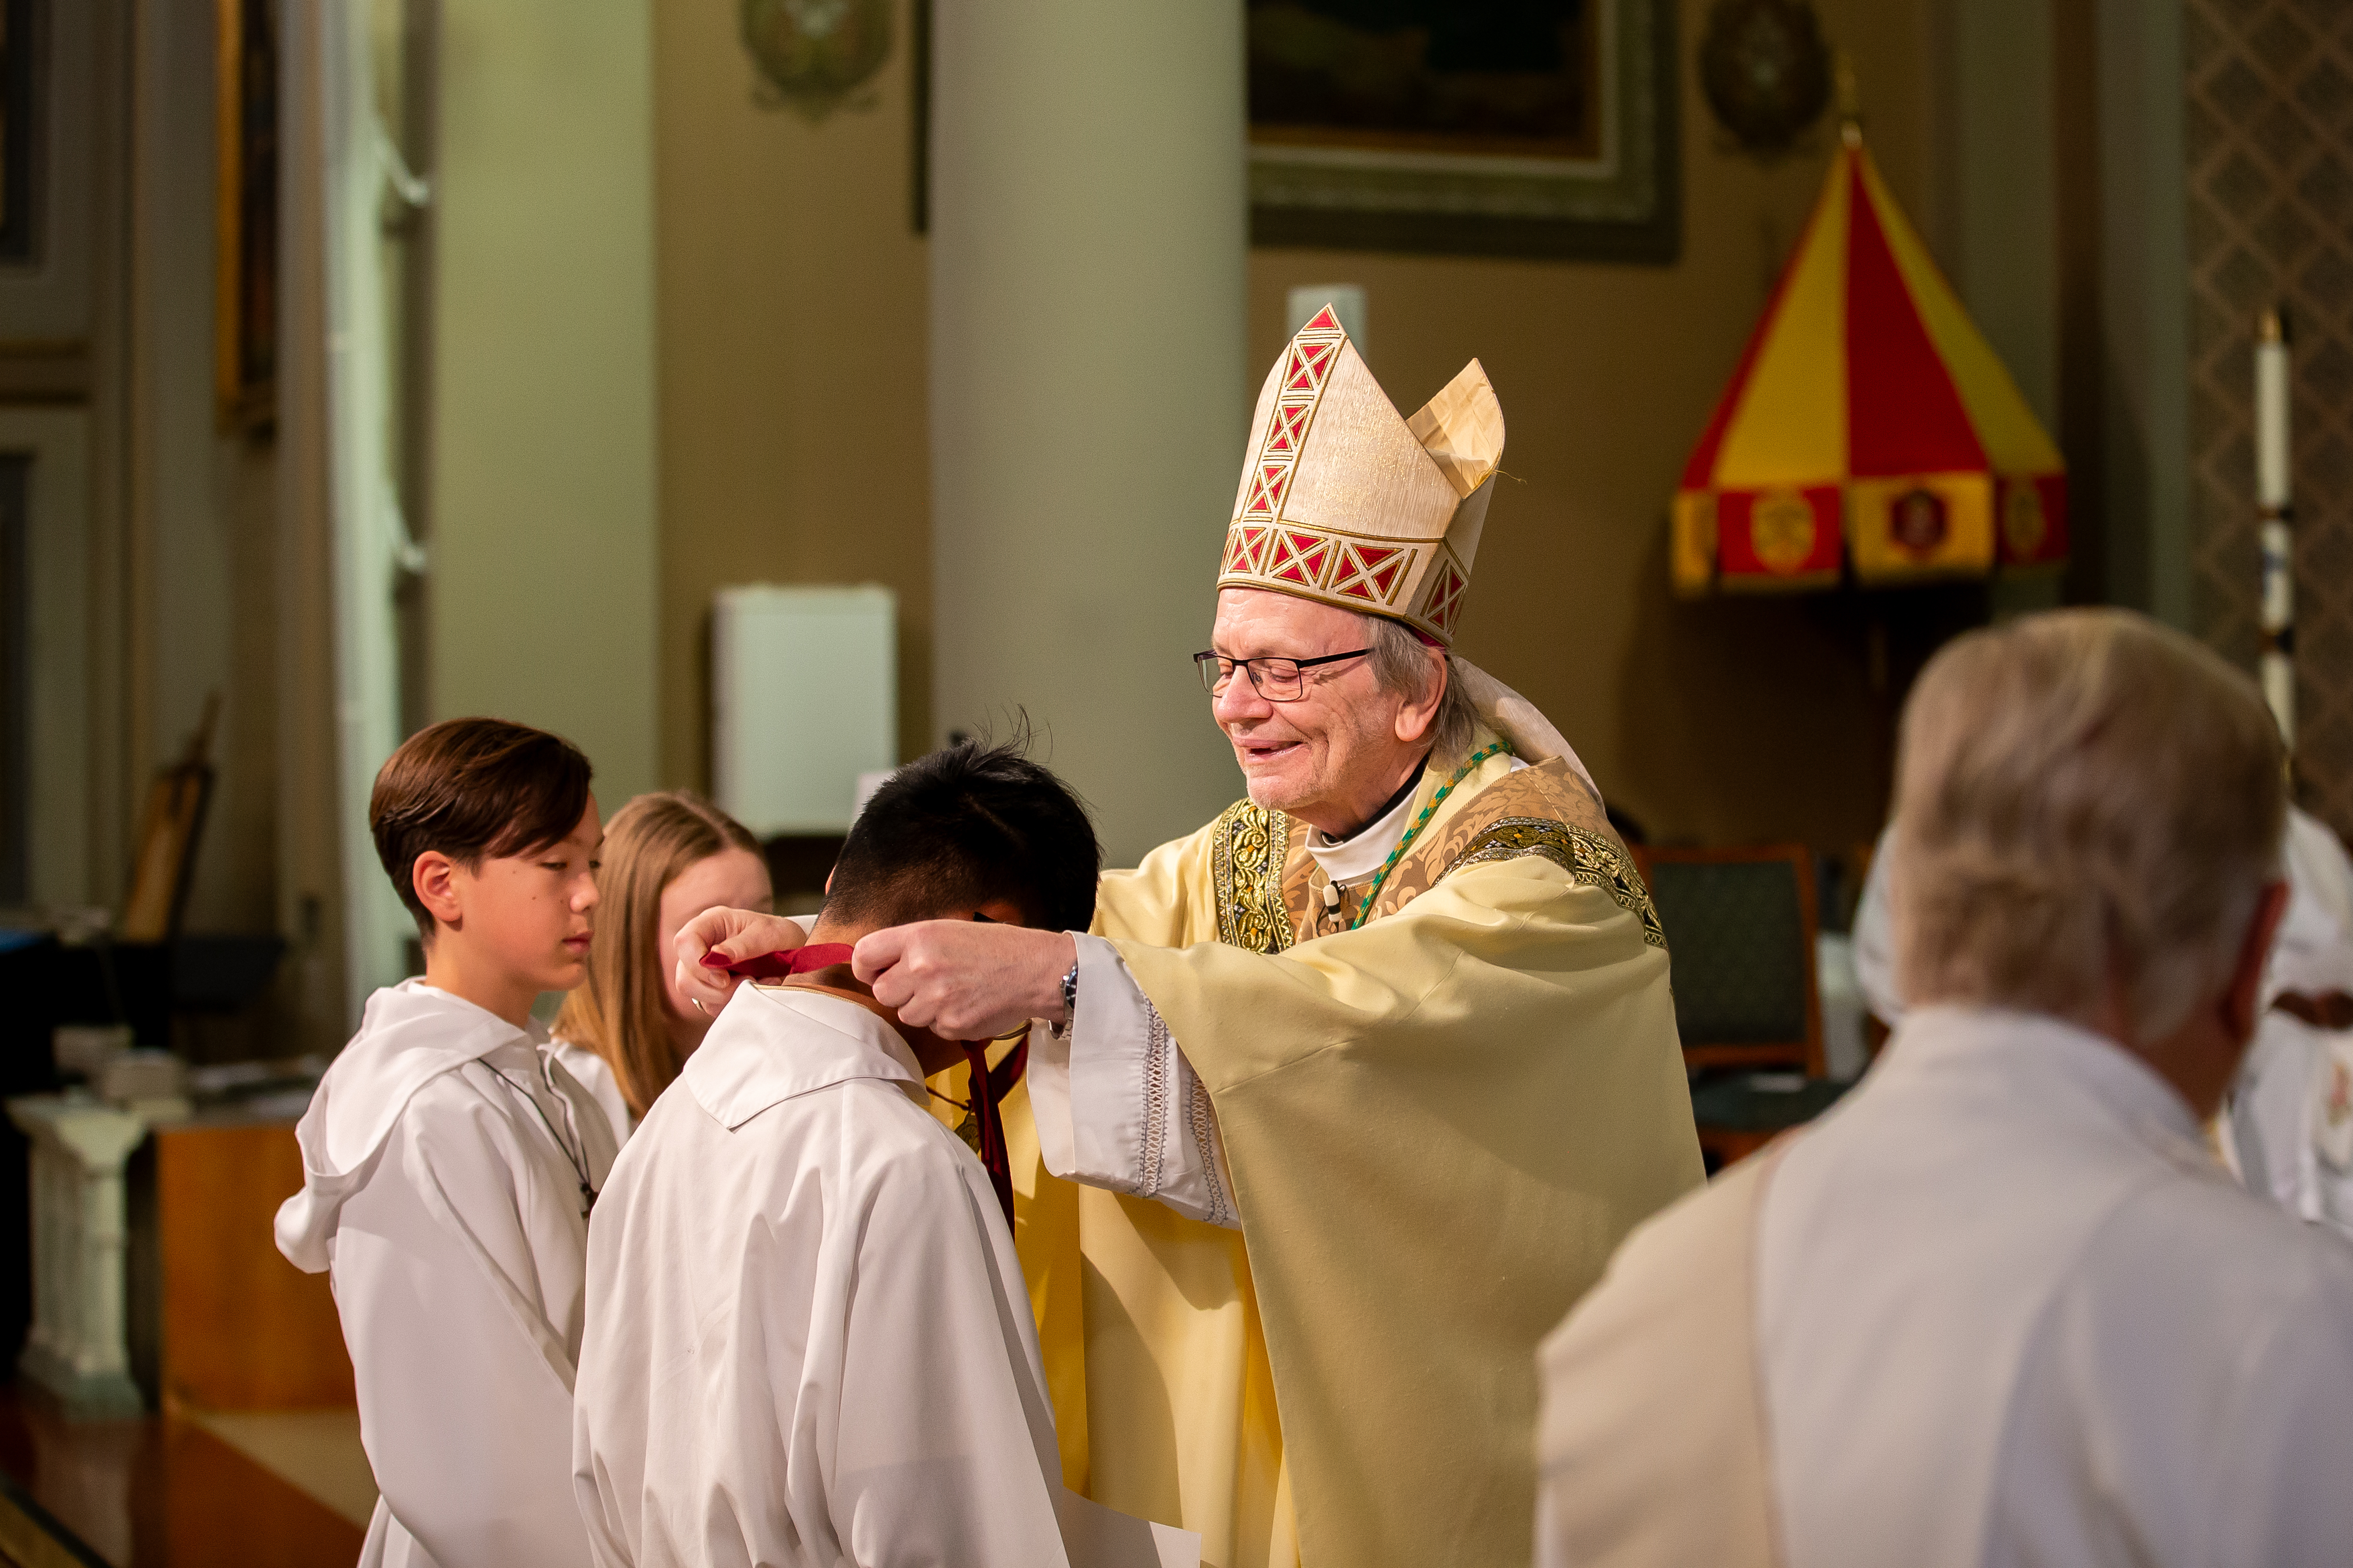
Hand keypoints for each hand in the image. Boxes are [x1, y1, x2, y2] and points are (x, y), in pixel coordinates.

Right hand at [673, 908, 807, 1014]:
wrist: (795, 952)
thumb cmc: (779, 935)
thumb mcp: (769, 933)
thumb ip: (744, 944)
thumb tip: (716, 956)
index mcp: (710, 924)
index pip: (684, 943)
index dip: (697, 964)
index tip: (724, 978)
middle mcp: (701, 947)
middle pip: (685, 977)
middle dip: (715, 989)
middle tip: (749, 982)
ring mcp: (704, 971)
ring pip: (697, 995)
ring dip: (728, 997)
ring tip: (759, 984)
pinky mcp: (712, 990)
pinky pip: (712, 1006)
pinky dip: (735, 1003)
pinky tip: (756, 990)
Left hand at [852, 923, 1077, 1040]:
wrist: (1036, 970)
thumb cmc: (996, 946)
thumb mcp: (949, 929)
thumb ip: (912, 945)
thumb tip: (880, 965)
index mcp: (920, 937)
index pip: (864, 954)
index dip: (865, 967)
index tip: (873, 972)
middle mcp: (922, 968)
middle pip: (881, 992)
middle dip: (898, 990)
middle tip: (922, 983)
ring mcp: (936, 1000)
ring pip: (905, 1014)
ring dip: (921, 1007)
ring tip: (952, 991)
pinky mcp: (951, 1025)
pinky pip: (932, 1028)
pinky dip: (944, 1021)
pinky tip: (966, 1004)